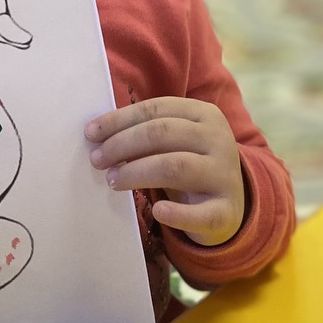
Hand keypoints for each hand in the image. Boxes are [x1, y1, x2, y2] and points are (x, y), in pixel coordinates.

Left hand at [84, 97, 243, 247]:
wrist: (231, 204)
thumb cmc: (191, 165)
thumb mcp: (176, 142)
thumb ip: (146, 133)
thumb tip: (98, 134)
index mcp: (204, 114)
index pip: (156, 108)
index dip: (120, 119)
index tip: (91, 133)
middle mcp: (218, 140)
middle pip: (162, 133)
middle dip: (123, 144)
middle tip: (97, 160)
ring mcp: (225, 175)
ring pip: (175, 166)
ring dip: (137, 172)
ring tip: (114, 180)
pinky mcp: (226, 211)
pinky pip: (199, 213)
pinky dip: (176, 213)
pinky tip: (157, 211)